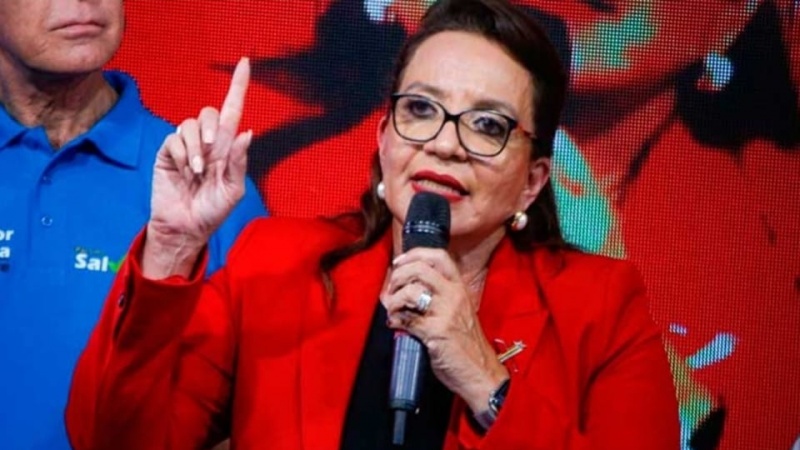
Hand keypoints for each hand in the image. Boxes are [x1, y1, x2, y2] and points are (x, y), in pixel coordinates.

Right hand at [143, 58, 252, 278]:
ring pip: (190, 124)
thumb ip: (239, 162)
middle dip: (213, 126)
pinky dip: (183, 154)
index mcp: (227, 148)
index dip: (239, 87)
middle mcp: (208, 142)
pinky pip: (174, 139)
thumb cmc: (212, 211)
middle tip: (213, 148)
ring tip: (197, 171)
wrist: (186, 227)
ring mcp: (186, 146)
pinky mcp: (167, 153)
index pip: (234, 111)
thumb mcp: (232, 190)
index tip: (246, 62)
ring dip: (197, 147)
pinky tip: (185, 171)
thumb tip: (248, 132)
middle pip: (210, 113)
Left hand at [382, 248, 508, 413]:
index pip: (439, 256)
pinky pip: (406, 318)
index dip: (414, 254)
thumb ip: (439, 296)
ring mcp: (445, 312)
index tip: (399, 262)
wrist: (481, 372)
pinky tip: (395, 323)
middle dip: (398, 275)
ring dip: (394, 299)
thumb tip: (407, 287)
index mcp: (460, 288)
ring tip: (392, 309)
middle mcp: (454, 295)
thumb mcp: (459, 312)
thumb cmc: (467, 345)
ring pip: (411, 291)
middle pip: (420, 268)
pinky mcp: (435, 332)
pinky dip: (395, 319)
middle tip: (391, 288)